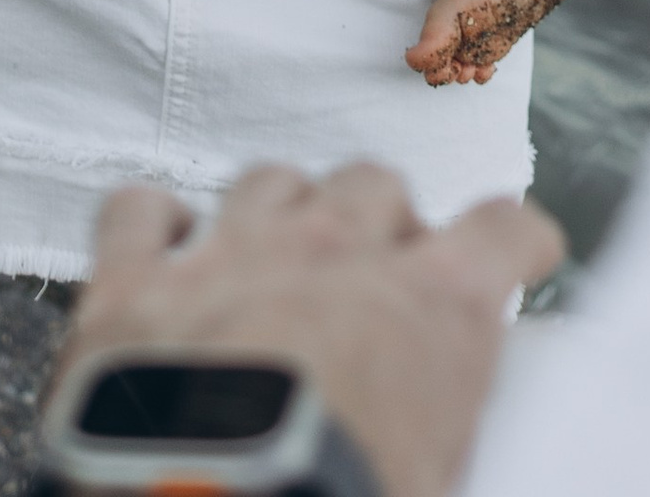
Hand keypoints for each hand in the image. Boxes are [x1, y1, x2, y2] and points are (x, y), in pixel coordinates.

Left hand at [50, 160, 560, 496]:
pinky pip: (139, 211)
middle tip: (373, 273)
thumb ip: (450, 419)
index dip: (513, 240)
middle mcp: (338, 256)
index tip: (515, 247)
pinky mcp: (134, 286)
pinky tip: (164, 244)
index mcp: (431, 310)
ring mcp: (231, 256)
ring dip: (281, 214)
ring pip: (269, 182)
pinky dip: (153, 224)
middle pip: (376, 185)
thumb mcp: (438, 478)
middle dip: (380, 224)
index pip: (502, 231)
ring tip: (276, 257)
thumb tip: (443, 423)